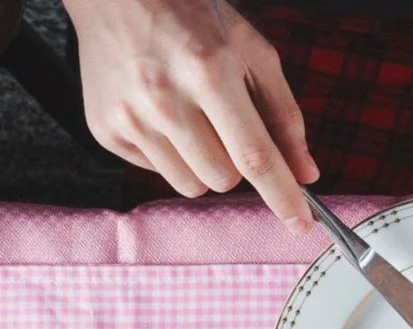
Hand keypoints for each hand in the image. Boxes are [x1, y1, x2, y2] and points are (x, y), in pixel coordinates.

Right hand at [67, 0, 318, 226]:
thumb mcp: (249, 49)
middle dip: (235, 162)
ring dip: (203, 163)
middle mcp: (165, 99)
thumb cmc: (189, 14)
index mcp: (209, 70)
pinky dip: (168, 153)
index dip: (282, 195)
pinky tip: (159, 113)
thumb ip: (283, 113)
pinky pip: (156, 172)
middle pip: (223, 178)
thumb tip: (306, 172)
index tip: (301, 224)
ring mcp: (130, 118)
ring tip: (191, 118)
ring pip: (190, 184)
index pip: (254, 155)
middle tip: (224, 122)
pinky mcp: (106, 132)